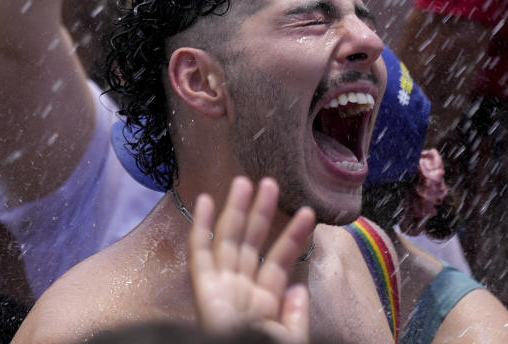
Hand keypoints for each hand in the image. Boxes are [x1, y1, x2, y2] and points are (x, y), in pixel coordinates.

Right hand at [189, 177, 315, 343]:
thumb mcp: (290, 341)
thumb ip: (294, 317)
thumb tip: (298, 289)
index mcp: (262, 305)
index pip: (278, 262)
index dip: (291, 236)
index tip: (307, 212)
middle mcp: (241, 293)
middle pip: (252, 244)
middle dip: (261, 212)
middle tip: (271, 182)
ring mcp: (221, 290)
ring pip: (230, 240)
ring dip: (238, 209)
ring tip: (250, 180)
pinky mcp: (203, 292)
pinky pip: (200, 254)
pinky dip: (200, 227)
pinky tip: (206, 199)